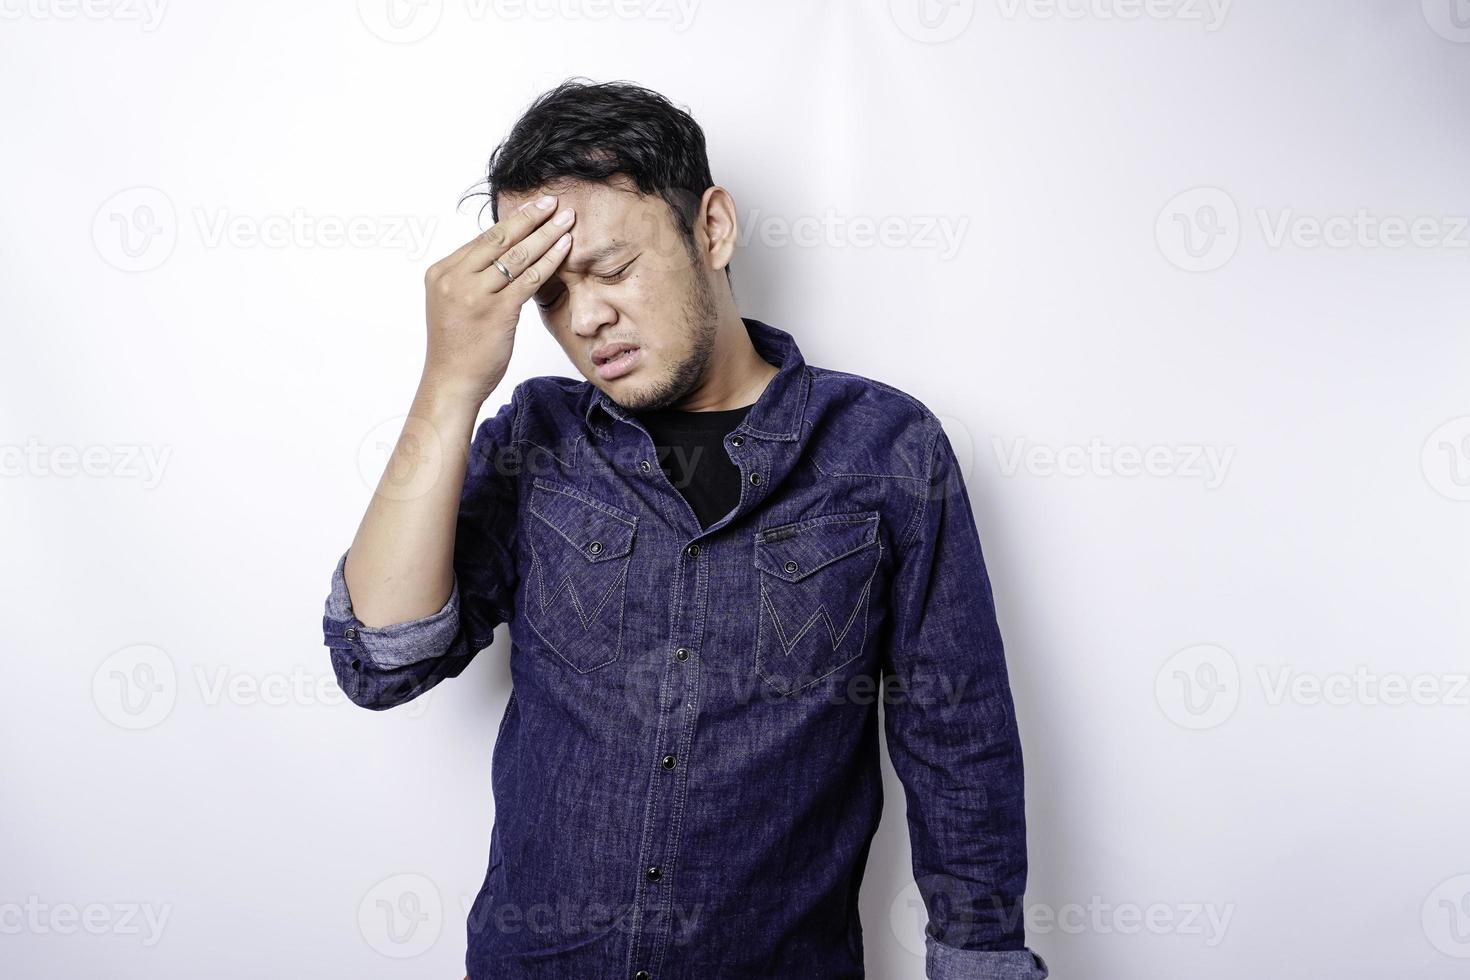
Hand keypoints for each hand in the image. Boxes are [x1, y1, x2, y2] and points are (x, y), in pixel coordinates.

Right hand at [420, 194, 574, 404]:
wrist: (451, 381)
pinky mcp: (497, 311)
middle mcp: (455, 278)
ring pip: (517, 256)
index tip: (533, 208)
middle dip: (531, 218)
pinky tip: (565, 248)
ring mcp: (475, 294)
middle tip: (554, 202)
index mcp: (441, 272)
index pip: (483, 239)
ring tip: (566, 220)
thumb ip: (472, 279)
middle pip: (500, 239)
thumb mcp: (454, 304)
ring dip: (546, 235)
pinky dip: (549, 261)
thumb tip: (503, 256)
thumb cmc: (457, 348)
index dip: (512, 221)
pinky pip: (529, 279)